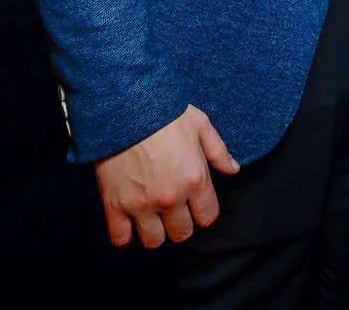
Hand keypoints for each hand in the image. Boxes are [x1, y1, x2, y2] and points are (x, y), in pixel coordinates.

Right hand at [94, 104, 240, 246]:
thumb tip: (233, 169)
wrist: (125, 107)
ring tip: (151, 218)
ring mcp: (141, 204)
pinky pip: (120, 238)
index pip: (208, 217)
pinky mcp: (115, 205)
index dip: (203, 213)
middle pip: (182, 233)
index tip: (196, 206)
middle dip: (180, 225)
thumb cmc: (165, 113)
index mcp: (195, 179)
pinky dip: (125, 236)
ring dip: (154, 232)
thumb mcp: (200, 125)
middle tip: (173, 212)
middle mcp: (171, 197)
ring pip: (153, 241)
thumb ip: (219, 151)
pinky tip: (129, 223)